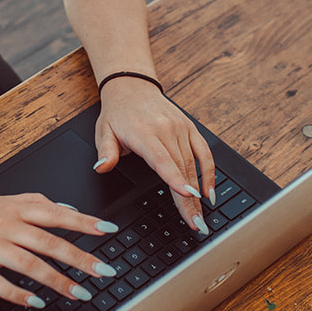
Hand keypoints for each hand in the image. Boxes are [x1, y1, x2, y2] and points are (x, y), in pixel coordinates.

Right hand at [0, 194, 121, 307]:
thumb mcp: (0, 201)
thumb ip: (33, 203)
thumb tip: (67, 210)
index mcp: (13, 208)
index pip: (56, 214)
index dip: (84, 223)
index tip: (109, 231)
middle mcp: (3, 225)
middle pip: (48, 242)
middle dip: (80, 258)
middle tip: (105, 270)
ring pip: (29, 264)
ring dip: (58, 280)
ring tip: (81, 293)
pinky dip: (19, 294)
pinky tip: (38, 303)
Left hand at [92, 78, 215, 234]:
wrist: (132, 86)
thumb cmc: (118, 113)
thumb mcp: (103, 131)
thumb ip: (105, 152)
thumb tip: (102, 168)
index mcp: (144, 133)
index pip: (162, 160)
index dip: (174, 179)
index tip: (186, 196)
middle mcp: (166, 130)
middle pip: (181, 169)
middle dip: (190, 200)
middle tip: (196, 224)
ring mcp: (180, 128)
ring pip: (193, 165)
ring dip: (199, 193)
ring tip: (200, 217)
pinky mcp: (190, 127)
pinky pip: (204, 152)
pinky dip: (209, 172)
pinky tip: (209, 192)